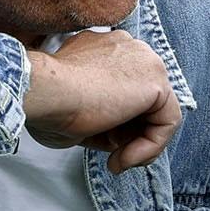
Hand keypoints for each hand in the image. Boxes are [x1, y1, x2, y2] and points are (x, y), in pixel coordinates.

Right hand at [26, 29, 181, 172]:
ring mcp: (146, 61)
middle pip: (145, 100)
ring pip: (158, 112)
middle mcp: (130, 48)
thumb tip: (118, 139)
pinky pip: (167, 122)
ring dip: (139, 145)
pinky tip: (124, 158)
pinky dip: (150, 147)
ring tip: (116, 162)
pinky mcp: (157, 82)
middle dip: (130, 134)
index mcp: (106, 49)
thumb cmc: (46, 102)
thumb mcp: (75, 109)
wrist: (42, 91)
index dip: (117, 123)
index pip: (126, 89)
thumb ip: (102, 118)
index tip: (98, 141)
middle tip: (111, 156)